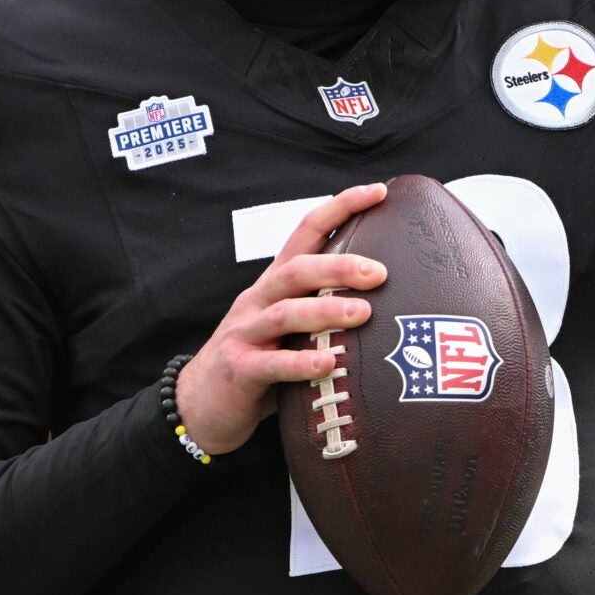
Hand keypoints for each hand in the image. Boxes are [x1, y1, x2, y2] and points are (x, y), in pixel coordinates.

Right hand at [175, 183, 388, 454]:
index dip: (340, 207)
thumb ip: (326, 310)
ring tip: (362, 313)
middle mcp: (258, 300)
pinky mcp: (239, 370)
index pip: (306, 232)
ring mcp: (245, 334)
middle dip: (339, 266)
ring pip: (285, 313)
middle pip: (297, 270)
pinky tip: (328, 364)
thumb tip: (391, 297)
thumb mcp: (291, 328)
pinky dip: (300, 363)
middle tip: (380, 273)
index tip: (379, 191)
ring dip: (325, 311)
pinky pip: (270, 364)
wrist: (203, 404)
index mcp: (275, 284)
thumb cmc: (262, 362)